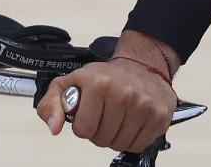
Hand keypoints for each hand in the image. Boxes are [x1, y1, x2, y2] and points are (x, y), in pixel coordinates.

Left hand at [36, 56, 175, 152]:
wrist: (141, 65)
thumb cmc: (104, 77)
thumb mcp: (70, 82)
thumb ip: (52, 103)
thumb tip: (54, 127)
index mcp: (98, 83)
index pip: (83, 129)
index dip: (82, 126)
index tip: (87, 115)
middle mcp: (122, 93)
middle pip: (102, 139)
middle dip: (98, 132)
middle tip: (103, 116)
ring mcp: (143, 105)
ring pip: (119, 144)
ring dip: (115, 137)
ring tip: (117, 118)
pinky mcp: (158, 116)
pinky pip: (138, 145)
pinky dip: (131, 139)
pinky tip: (130, 122)